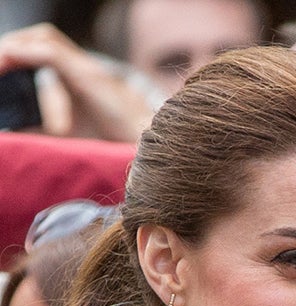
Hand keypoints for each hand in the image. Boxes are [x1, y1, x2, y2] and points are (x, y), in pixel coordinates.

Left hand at [0, 23, 155, 140]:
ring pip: (45, 39)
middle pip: (42, 37)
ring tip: (0, 64)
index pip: (43, 48)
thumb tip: (15, 136)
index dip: (18, 51)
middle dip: (13, 44)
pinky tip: (9, 62)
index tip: (0, 70)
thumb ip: (44, 131)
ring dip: (16, 45)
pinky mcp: (88, 77)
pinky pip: (51, 54)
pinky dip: (27, 54)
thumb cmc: (112, 140)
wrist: (146, 143)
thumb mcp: (70, 134)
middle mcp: (82, 65)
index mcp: (78, 74)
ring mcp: (86, 68)